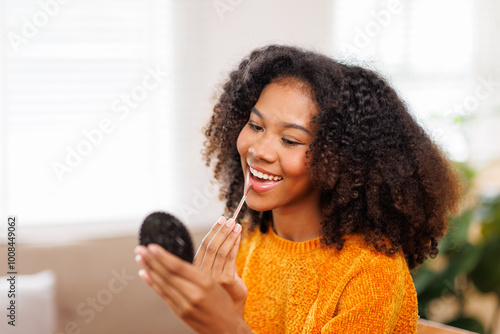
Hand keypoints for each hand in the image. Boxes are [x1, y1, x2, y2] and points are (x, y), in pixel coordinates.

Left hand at [135, 244, 251, 333]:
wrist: (227, 330)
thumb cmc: (224, 306)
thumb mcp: (215, 284)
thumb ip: (196, 274)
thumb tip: (175, 261)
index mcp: (205, 283)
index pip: (178, 266)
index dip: (163, 256)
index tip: (152, 246)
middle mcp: (194, 294)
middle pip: (168, 274)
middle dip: (152, 260)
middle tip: (141, 249)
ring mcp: (185, 305)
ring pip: (163, 284)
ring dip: (149, 270)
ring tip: (140, 258)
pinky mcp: (180, 313)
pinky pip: (163, 296)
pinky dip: (153, 284)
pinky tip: (145, 275)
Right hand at [193, 216, 247, 315]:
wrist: (228, 316)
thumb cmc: (220, 296)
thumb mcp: (212, 275)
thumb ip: (213, 259)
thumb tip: (221, 235)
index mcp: (195, 271)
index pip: (203, 245)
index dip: (212, 231)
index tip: (220, 219)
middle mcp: (202, 274)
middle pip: (210, 246)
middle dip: (220, 230)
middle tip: (228, 219)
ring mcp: (213, 277)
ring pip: (221, 250)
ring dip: (229, 235)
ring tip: (235, 224)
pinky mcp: (226, 280)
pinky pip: (230, 257)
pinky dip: (235, 243)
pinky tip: (238, 236)